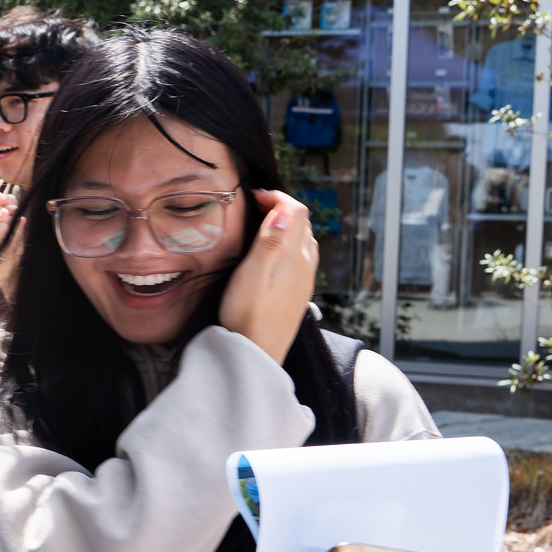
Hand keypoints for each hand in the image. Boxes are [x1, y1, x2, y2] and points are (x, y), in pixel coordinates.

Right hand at [218, 189, 316, 363]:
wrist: (255, 354)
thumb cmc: (247, 316)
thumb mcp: (251, 274)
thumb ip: (269, 241)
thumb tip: (284, 211)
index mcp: (293, 256)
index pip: (296, 210)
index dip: (276, 197)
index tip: (254, 198)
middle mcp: (305, 265)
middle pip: (302, 222)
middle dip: (281, 207)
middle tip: (255, 208)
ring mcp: (304, 279)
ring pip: (304, 239)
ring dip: (287, 225)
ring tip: (263, 225)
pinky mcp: (299, 291)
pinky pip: (302, 257)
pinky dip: (289, 243)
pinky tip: (273, 253)